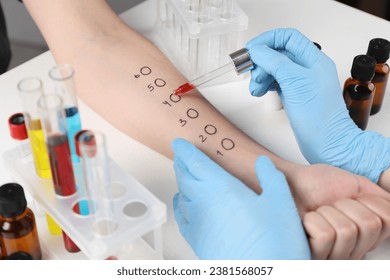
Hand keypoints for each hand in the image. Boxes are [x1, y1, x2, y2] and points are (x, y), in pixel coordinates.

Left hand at [171, 138, 309, 259]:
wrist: (260, 277)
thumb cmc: (272, 245)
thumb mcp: (281, 203)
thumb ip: (271, 178)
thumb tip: (263, 164)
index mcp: (221, 188)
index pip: (196, 163)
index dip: (186, 151)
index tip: (180, 144)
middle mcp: (203, 203)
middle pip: (185, 177)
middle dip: (182, 163)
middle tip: (181, 156)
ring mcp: (197, 223)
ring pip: (182, 195)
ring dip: (181, 182)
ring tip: (184, 175)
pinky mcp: (196, 240)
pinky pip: (181, 216)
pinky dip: (179, 204)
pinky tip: (182, 204)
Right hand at [245, 28, 389, 182]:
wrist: (327, 144)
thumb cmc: (319, 117)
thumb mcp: (294, 82)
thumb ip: (274, 62)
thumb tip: (258, 50)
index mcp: (313, 59)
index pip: (288, 37)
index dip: (267, 40)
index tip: (250, 49)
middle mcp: (307, 69)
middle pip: (278, 53)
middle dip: (261, 62)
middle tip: (251, 74)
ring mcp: (300, 82)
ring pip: (275, 69)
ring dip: (261, 75)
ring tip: (255, 88)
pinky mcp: (294, 95)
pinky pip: (276, 82)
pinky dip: (265, 85)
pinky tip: (260, 92)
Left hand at [287, 163, 389, 258]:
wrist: (288, 182)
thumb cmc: (317, 184)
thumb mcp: (356, 184)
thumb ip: (381, 198)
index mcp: (367, 235)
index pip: (388, 221)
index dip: (368, 201)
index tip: (350, 199)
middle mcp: (354, 250)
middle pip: (370, 226)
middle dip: (347, 205)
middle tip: (331, 205)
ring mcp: (333, 256)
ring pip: (347, 231)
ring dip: (328, 212)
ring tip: (317, 213)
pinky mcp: (312, 256)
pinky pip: (324, 235)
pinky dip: (313, 220)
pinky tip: (306, 222)